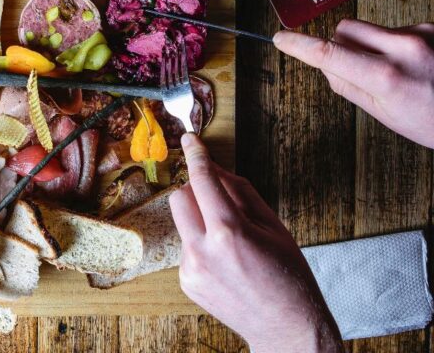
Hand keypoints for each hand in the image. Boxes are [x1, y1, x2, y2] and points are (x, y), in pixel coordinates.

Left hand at [170, 134, 342, 352]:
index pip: (203, 181)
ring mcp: (191, 269)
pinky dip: (202, 244)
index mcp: (229, 232)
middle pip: (180, 197)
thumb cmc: (289, 276)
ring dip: (201, 219)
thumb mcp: (273, 226)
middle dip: (196, 190)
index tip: (189, 140)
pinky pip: (187, 247)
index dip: (196, 156)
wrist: (287, 328)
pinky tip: (227, 262)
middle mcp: (203, 250)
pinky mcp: (187, 282)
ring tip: (231, 240)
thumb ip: (241, 193)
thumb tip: (217, 170)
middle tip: (220, 199)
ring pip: (183, 223)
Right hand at [273, 20, 433, 148]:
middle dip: (341, 44)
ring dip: (375, 46)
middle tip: (356, 68)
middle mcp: (405, 47)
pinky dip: (399, 45)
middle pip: (346, 29)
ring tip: (401, 73)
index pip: (328, 53)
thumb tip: (328, 66)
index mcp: (387, 76)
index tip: (281, 39)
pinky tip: (419, 66)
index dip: (299, 46)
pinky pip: (399, 29)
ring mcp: (424, 32)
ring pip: (373, 29)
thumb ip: (351, 86)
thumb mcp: (387, 115)